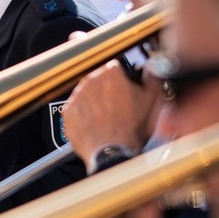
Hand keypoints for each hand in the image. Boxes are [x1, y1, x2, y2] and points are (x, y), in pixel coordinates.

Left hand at [63, 41, 161, 168]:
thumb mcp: (151, 101)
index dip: (115, 73)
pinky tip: (95, 125)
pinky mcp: (67, 112)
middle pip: (96, 78)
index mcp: (111, 73)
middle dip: (104, 88)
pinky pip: (75, 108)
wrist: (112, 152)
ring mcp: (76, 96)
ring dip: (93, 101)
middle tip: (114, 104)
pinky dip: (82, 114)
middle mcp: (90, 80)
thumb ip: (151, 79)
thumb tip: (151, 69)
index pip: (111, 65)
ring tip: (105, 118)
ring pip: (84, 93)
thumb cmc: (132, 129)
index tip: (108, 72)